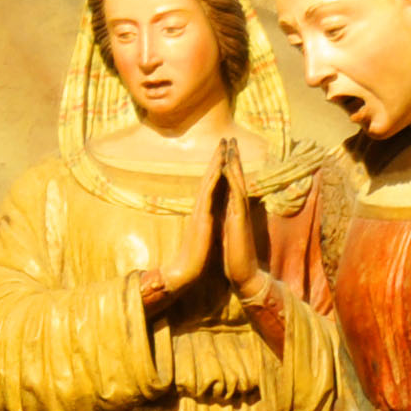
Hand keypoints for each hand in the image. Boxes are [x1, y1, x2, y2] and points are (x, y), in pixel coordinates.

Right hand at [140, 149, 227, 323]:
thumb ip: (208, 222)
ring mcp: (200, 210)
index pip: (212, 184)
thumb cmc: (196, 257)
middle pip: (209, 176)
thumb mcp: (206, 234)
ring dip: (216, 162)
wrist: (185, 271)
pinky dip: (214, 178)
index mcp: (203, 211)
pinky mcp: (201, 216)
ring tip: (223, 146)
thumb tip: (215, 216)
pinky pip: (208, 193)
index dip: (218, 167)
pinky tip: (219, 167)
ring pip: (209, 180)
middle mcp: (200, 207)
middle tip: (224, 139)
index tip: (225, 152)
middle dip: (217, 157)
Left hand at [216, 138, 276, 294]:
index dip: (228, 166)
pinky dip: (232, 181)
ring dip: (234, 163)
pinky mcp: (239, 220)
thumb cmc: (236, 256)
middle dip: (233, 157)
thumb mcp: (229, 232)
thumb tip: (224, 209)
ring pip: (238, 182)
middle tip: (230, 138)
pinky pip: (236, 196)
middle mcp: (239, 208)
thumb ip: (228, 218)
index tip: (224, 150)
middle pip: (237, 177)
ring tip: (230, 146)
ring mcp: (241, 213)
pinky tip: (228, 168)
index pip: (231, 183)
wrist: (244, 274)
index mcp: (234, 211)